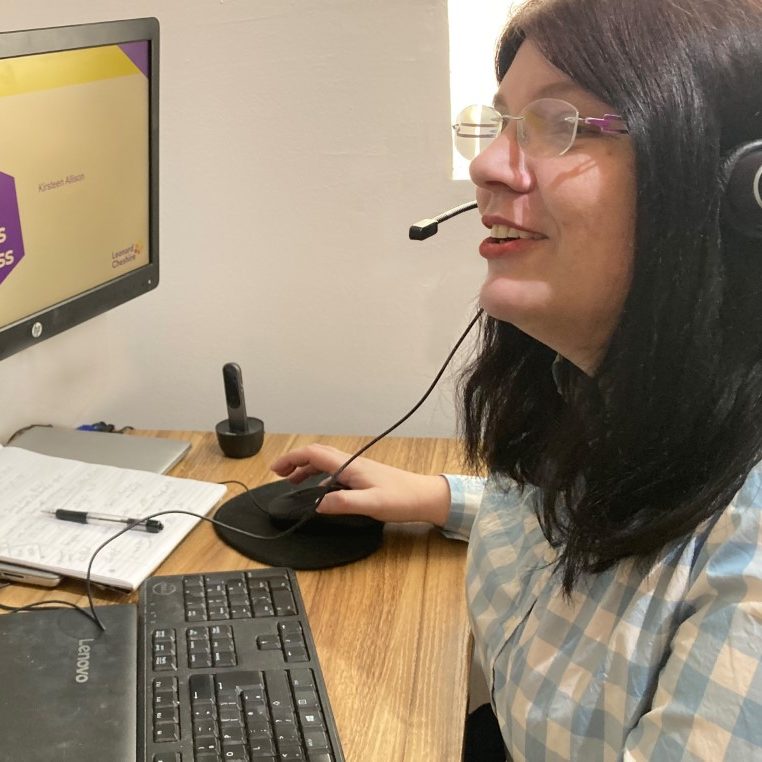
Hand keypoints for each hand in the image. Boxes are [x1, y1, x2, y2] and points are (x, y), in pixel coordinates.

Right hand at [269, 444, 450, 524]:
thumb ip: (342, 503)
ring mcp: (358, 469)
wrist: (425, 497)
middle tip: (279, 474)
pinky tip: (319, 490)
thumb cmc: (402, 499)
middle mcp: (352, 463)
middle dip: (295, 461)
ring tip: (292, 481)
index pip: (314, 454)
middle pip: (317, 455)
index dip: (292, 458)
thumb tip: (316, 504)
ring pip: (325, 463)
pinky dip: (319, 477)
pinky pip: (334, 472)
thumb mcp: (371, 504)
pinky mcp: (364, 477)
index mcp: (350, 465)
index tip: (276, 469)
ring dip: (306, 469)